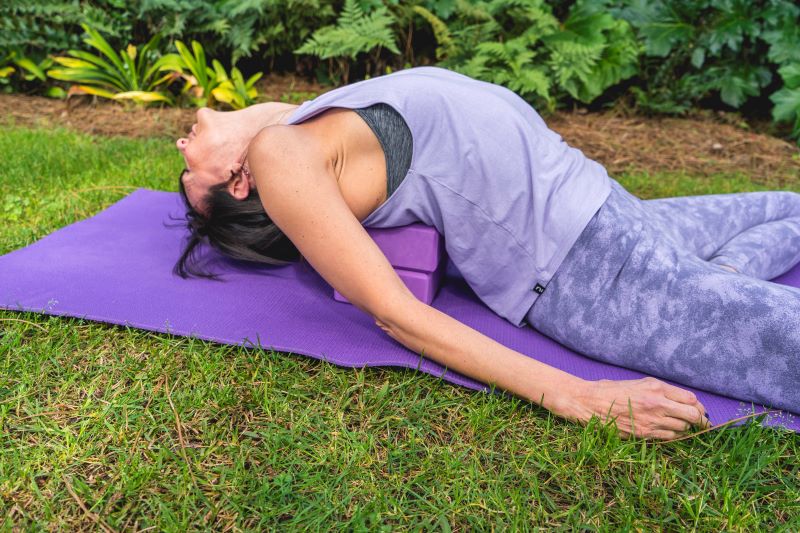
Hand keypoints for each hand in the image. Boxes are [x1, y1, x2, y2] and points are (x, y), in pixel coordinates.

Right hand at [570, 377, 711, 439]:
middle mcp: (657, 403)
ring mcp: (651, 420)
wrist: (590, 402)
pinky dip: (672, 435)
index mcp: (656, 387)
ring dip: (684, 427)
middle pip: (692, 415)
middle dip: (699, 420)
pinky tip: (667, 430)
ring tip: (680, 425)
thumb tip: (682, 401)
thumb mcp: (639, 383)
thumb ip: (661, 390)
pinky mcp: (644, 434)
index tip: (700, 410)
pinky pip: (669, 437)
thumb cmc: (612, 390)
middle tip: (701, 422)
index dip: (698, 406)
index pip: (691, 399)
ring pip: (682, 428)